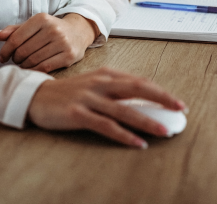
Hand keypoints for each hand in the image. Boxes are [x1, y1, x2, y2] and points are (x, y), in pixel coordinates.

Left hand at [0, 12, 97, 71]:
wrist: (79, 32)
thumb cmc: (51, 29)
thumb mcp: (34, 25)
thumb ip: (15, 30)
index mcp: (42, 18)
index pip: (16, 38)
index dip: (5, 50)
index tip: (2, 57)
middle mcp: (53, 29)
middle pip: (23, 51)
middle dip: (15, 58)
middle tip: (16, 60)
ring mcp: (62, 42)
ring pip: (33, 60)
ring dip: (24, 65)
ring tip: (24, 64)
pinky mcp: (69, 55)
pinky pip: (45, 67)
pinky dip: (34, 70)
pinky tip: (32, 68)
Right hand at [27, 67, 186, 147]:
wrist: (36, 96)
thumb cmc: (69, 93)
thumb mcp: (94, 85)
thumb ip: (116, 90)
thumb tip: (144, 103)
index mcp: (107, 74)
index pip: (140, 81)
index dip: (160, 91)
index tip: (177, 102)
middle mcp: (100, 82)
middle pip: (137, 89)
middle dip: (162, 99)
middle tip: (180, 109)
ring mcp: (89, 98)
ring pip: (124, 110)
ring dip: (147, 121)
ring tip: (164, 131)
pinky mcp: (78, 114)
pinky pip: (106, 126)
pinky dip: (124, 135)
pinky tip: (137, 143)